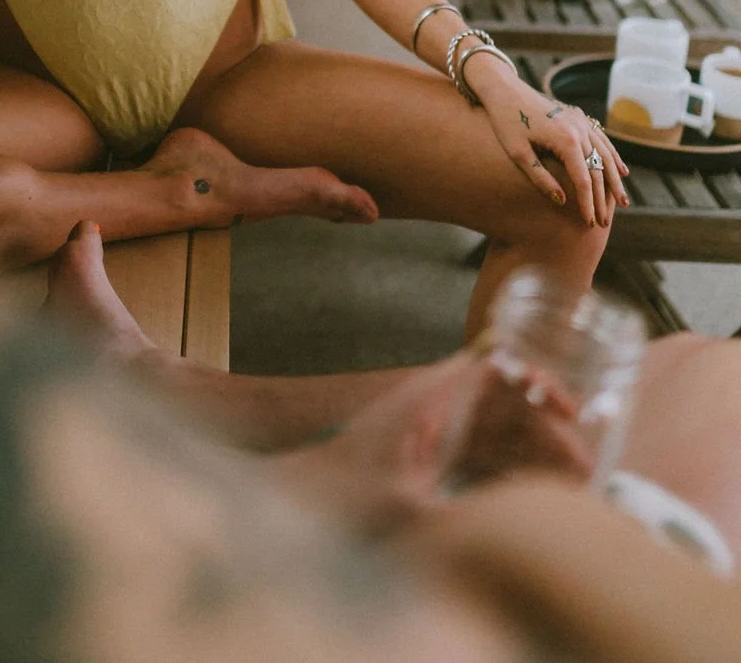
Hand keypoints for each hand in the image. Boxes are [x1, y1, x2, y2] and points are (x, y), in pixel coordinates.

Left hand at [278, 353, 595, 539]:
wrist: (309, 498)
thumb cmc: (346, 493)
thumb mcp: (401, 507)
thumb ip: (449, 515)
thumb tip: (500, 530)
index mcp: (432, 398)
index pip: (493, 364)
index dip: (534, 377)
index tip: (565, 405)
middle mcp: (441, 403)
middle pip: (510, 399)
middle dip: (549, 426)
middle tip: (584, 464)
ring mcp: (442, 427)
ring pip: (506, 427)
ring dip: (540, 449)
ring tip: (579, 480)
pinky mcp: (440, 451)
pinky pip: (491, 451)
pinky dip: (520, 466)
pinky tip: (546, 494)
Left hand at [466, 58, 629, 226]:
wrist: (504, 89)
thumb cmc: (506, 122)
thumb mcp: (517, 153)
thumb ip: (540, 178)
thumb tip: (562, 201)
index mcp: (565, 140)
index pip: (582, 180)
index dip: (587, 204)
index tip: (590, 223)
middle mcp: (579, 129)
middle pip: (597, 170)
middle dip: (601, 199)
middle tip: (604, 223)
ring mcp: (581, 121)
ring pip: (605, 155)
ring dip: (614, 181)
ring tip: (622, 203)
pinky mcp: (578, 116)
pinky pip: (601, 140)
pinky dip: (612, 157)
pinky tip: (621, 171)